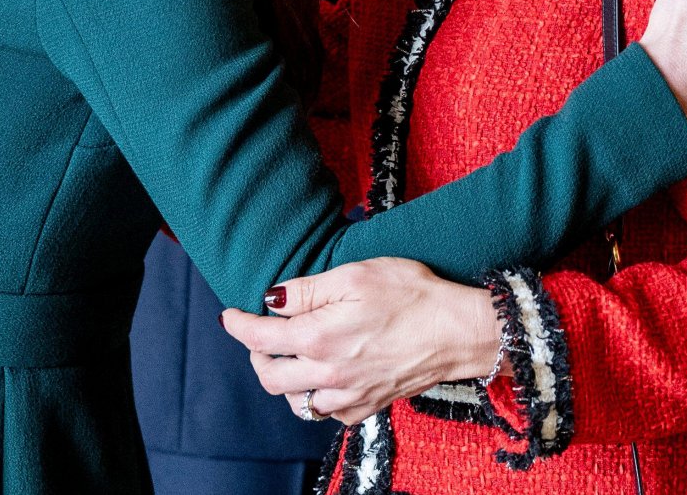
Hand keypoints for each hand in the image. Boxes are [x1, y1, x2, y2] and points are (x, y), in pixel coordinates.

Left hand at [220, 258, 499, 424]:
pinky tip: (323, 374)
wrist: (456, 331)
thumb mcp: (354, 275)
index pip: (260, 338)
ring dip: (283, 379)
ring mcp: (348, 397)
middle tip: (258, 333)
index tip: (229, 315)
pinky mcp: (367, 407)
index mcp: (319, 338)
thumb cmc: (410, 294)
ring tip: (289, 353)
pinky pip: (326, 412)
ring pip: (295, 401)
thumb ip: (307, 289)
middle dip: (255, 354)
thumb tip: (271, 299)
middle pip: (269, 376)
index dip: (238, 325)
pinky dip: (315, 396)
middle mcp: (328, 375)